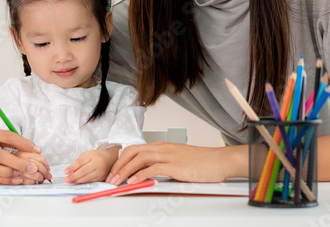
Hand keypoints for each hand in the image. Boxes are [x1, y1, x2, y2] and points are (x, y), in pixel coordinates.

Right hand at [0, 105, 51, 184]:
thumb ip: (4, 136)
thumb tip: (27, 146)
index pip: (6, 137)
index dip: (23, 143)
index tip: (37, 149)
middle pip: (0, 156)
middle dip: (19, 163)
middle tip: (33, 167)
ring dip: (11, 173)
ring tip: (24, 173)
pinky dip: (3, 179)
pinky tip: (15, 179)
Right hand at [16, 151, 51, 183]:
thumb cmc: (7, 165)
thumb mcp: (19, 158)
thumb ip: (31, 159)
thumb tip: (46, 168)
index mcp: (23, 153)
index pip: (41, 158)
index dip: (46, 165)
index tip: (48, 169)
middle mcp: (21, 161)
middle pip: (40, 166)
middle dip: (46, 172)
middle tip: (47, 175)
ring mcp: (19, 170)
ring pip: (38, 175)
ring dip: (41, 178)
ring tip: (41, 180)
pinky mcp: (17, 179)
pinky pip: (31, 182)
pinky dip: (34, 183)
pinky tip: (33, 182)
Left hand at [64, 147, 120, 183]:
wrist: (109, 159)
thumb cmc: (96, 156)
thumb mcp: (87, 155)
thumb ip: (78, 162)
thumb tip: (69, 171)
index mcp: (93, 155)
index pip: (80, 162)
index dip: (72, 167)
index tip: (65, 172)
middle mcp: (98, 163)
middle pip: (84, 171)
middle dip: (74, 176)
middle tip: (67, 179)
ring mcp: (100, 171)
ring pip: (87, 177)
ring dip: (77, 181)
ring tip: (70, 181)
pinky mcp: (101, 177)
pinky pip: (90, 181)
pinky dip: (83, 182)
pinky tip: (78, 182)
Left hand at [105, 143, 244, 185]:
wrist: (220, 161)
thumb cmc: (202, 163)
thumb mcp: (179, 163)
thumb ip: (164, 167)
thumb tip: (150, 177)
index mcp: (163, 146)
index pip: (135, 149)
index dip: (122, 160)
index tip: (114, 172)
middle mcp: (163, 148)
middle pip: (133, 151)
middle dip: (118, 165)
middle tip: (110, 178)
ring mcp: (169, 155)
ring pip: (139, 158)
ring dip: (124, 171)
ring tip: (116, 182)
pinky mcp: (175, 165)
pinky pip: (152, 168)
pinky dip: (139, 175)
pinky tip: (133, 182)